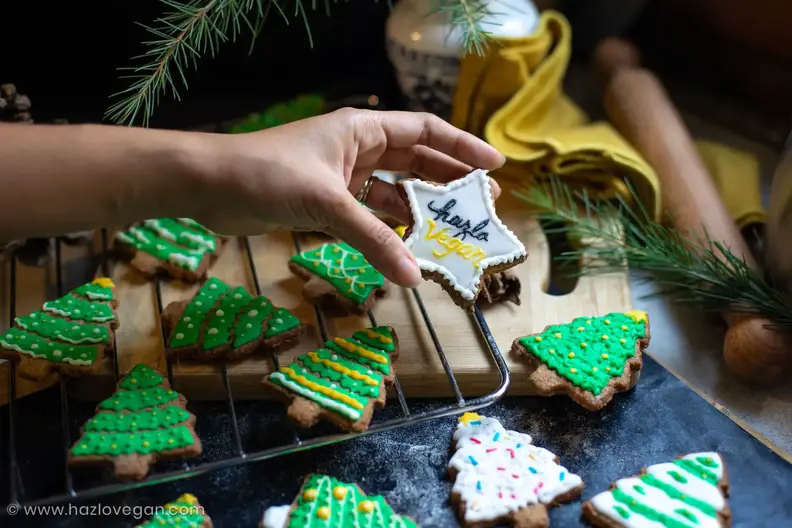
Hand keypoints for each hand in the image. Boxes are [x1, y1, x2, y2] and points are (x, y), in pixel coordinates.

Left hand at [194, 108, 505, 287]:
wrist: (209, 186)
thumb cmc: (266, 175)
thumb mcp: (327, 204)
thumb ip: (373, 240)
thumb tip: (415, 276)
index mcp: (361, 130)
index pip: (424, 132)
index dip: (462, 147)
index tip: (493, 167)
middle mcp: (356, 150)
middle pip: (415, 162)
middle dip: (449, 183)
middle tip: (482, 207)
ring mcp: (341, 177)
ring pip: (393, 193)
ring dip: (420, 212)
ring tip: (453, 233)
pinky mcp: (325, 204)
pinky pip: (369, 217)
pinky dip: (388, 232)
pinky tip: (408, 248)